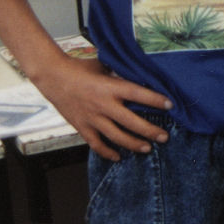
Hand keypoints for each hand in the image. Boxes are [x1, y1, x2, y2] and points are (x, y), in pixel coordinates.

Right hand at [28, 55, 170, 161]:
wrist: (52, 76)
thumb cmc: (80, 68)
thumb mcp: (104, 66)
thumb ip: (120, 73)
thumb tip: (140, 73)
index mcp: (110, 87)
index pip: (138, 94)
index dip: (155, 100)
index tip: (170, 105)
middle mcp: (103, 104)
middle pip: (132, 122)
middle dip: (151, 131)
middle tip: (165, 137)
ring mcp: (92, 118)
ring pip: (116, 137)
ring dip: (134, 144)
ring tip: (147, 148)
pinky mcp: (81, 127)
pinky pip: (96, 144)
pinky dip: (107, 152)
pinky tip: (118, 157)